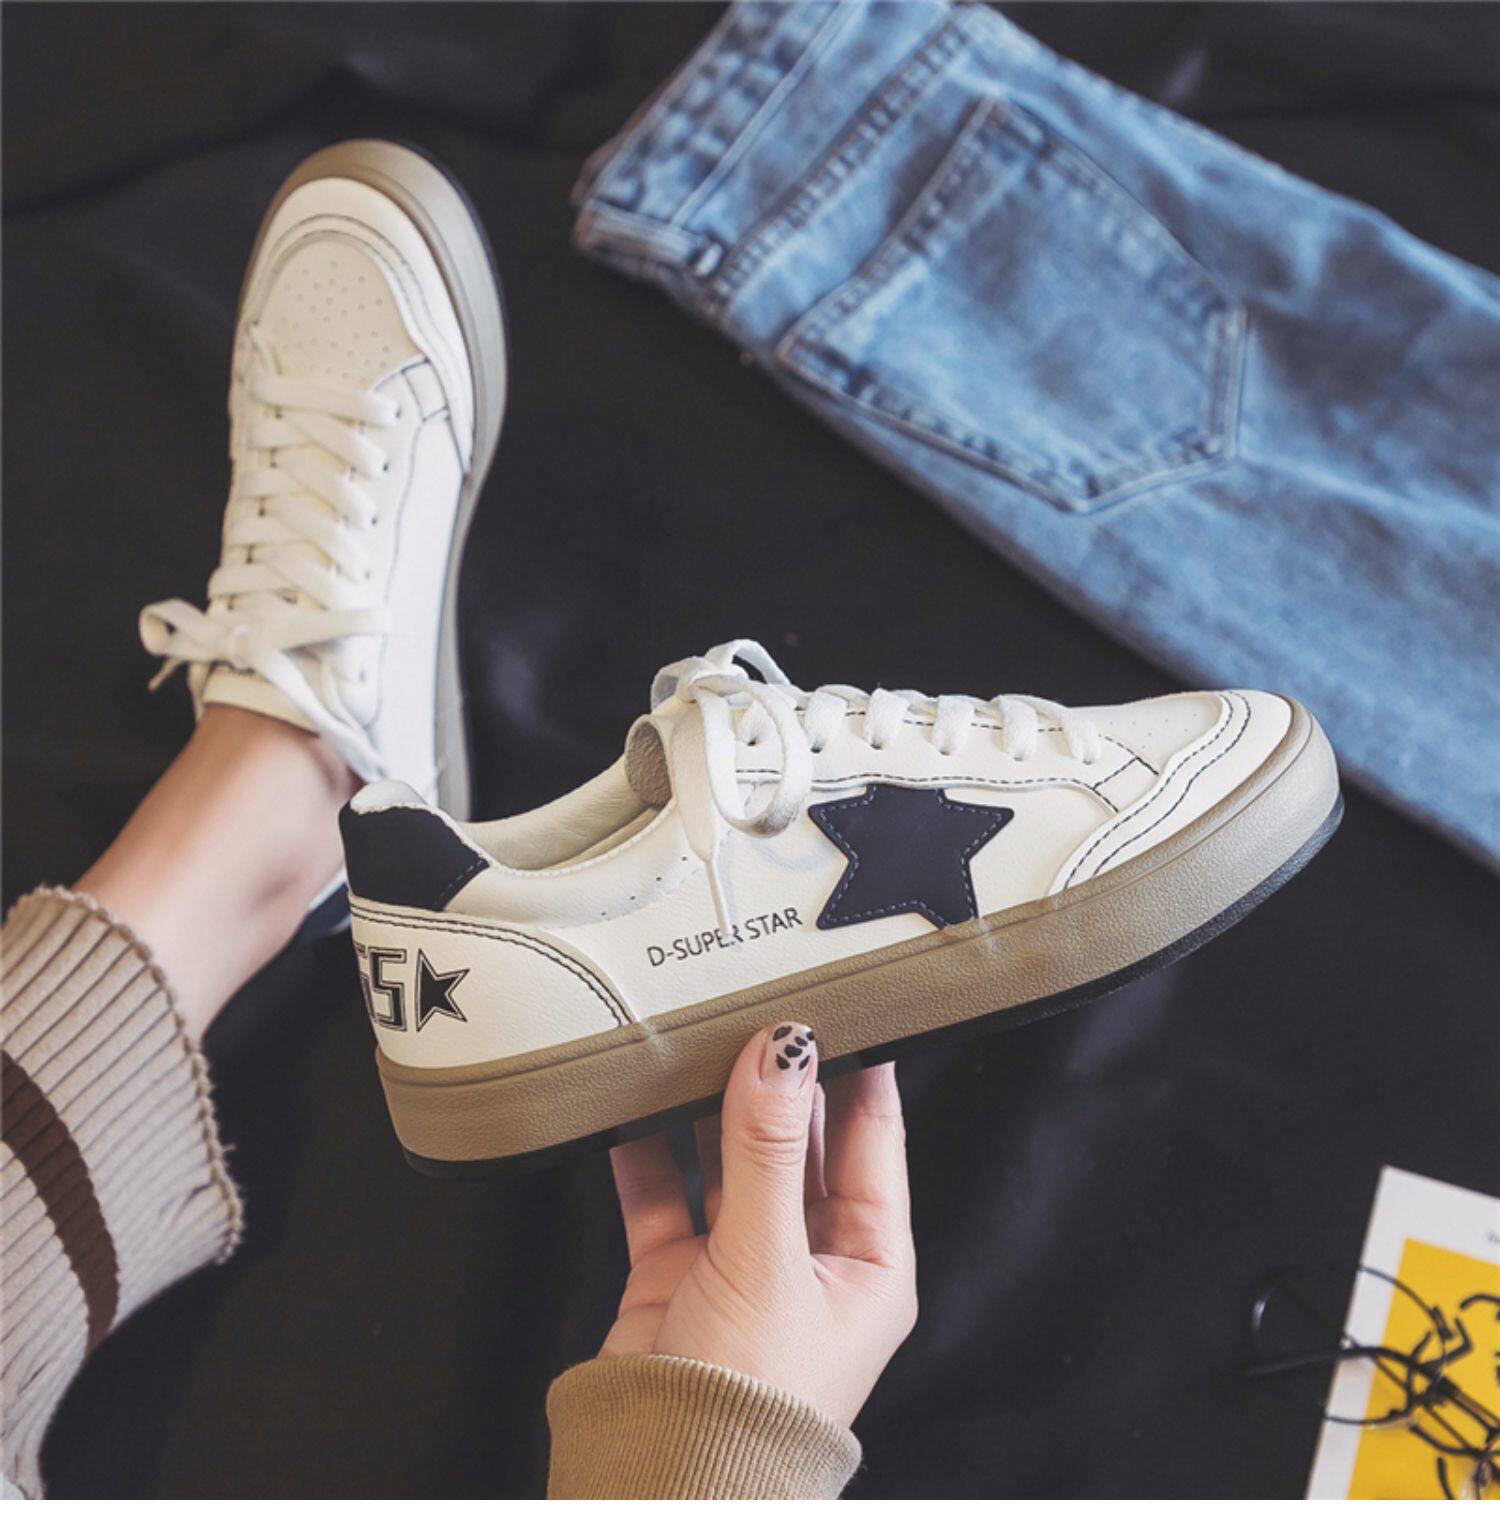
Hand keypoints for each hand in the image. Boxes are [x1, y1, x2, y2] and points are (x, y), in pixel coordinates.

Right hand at [600, 1022, 917, 1426]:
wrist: (661, 1487)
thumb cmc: (750, 1405)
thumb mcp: (767, 1261)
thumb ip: (768, 1149)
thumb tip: (784, 1049)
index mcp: (868, 1262)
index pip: (873, 1140)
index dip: (861, 1069)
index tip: (845, 1000)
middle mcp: (811, 1258)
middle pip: (801, 1143)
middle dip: (779, 1079)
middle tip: (756, 1006)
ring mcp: (743, 1263)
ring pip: (731, 1159)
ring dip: (711, 1107)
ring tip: (696, 1040)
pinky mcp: (679, 1273)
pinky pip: (665, 1194)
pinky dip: (647, 1151)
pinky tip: (633, 1103)